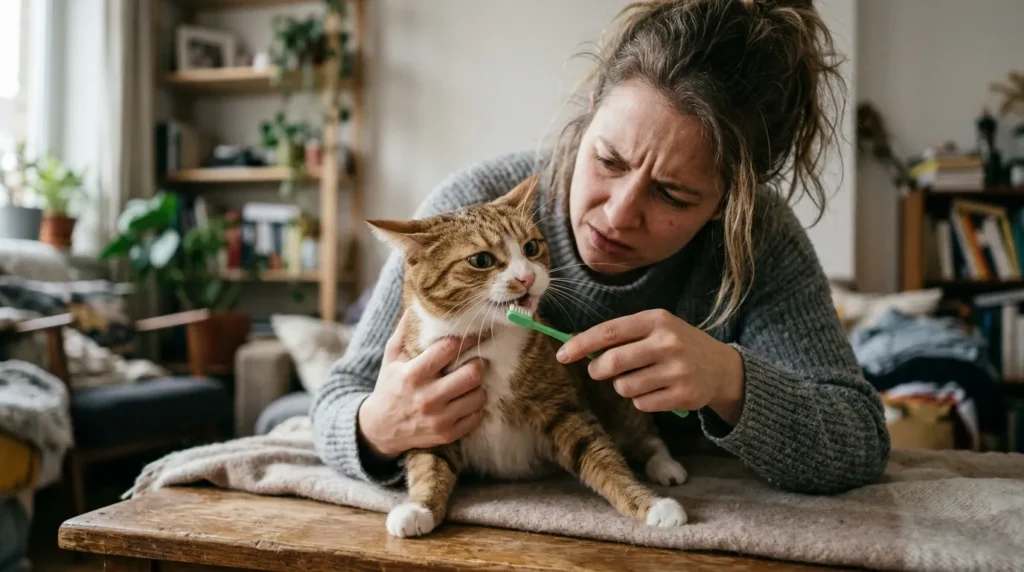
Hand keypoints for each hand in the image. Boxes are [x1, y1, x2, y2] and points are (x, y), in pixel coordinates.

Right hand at [358, 310, 487, 459]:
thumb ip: (404, 331)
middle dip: (477, 363)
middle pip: (472, 373)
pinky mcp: (447, 434)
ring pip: (479, 395)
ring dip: (478, 386)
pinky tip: (466, 399)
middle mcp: (427, 398)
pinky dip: (475, 406)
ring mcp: (439, 418)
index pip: (450, 349)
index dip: (467, 338)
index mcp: (413, 375)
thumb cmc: (389, 386)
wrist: (380, 429)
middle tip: (476, 360)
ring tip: (470, 381)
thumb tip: (416, 304)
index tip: (475, 333)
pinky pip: (476, 416)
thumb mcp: (391, 357)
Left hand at [556, 309, 745, 424]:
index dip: (581, 344)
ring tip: (639, 379)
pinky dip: (640, 400)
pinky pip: (641, 404)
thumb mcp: (657, 328)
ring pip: (624, 386)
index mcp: (657, 320)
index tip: (562, 355)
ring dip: (623, 386)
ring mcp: (677, 370)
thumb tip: (580, 348)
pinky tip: (656, 391)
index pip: (609, 332)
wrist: (722, 368)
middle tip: (599, 371)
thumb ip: (624, 336)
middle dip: (598, 370)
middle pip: (613, 362)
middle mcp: (668, 343)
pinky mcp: (683, 395)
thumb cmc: (678, 345)